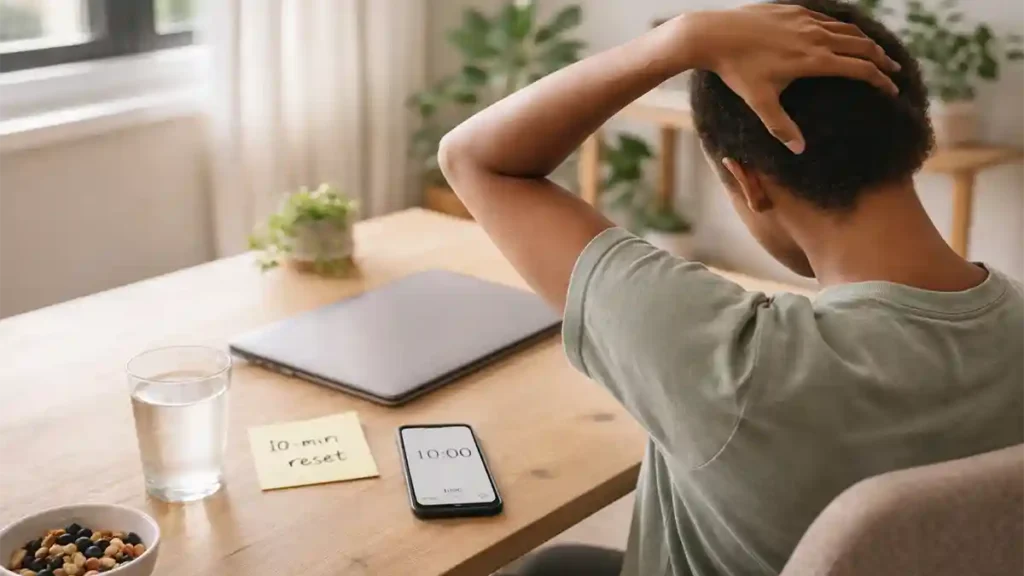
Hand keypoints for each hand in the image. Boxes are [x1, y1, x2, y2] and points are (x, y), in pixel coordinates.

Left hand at [679, 5, 900, 152]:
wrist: (714, 35)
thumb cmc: (736, 71)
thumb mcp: (759, 102)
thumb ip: (780, 126)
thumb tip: (800, 150)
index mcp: (813, 60)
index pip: (859, 69)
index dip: (880, 80)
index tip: (892, 90)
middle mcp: (815, 36)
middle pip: (861, 46)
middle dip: (882, 60)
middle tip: (894, 71)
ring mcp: (805, 20)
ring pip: (846, 29)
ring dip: (864, 42)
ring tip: (874, 53)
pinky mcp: (793, 10)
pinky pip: (826, 18)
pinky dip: (842, 28)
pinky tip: (842, 35)